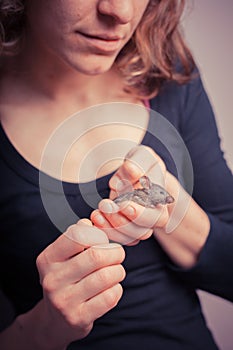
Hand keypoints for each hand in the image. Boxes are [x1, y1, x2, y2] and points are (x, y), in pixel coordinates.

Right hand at [35, 219, 124, 347]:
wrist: (56, 319)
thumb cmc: (66, 279)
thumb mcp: (64, 257)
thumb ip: (78, 237)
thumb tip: (92, 222)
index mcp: (48, 259)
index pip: (78, 235)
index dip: (98, 235)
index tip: (102, 240)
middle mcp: (52, 279)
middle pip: (97, 256)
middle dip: (115, 252)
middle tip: (117, 254)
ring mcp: (64, 301)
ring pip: (106, 276)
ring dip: (118, 271)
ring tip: (115, 271)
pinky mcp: (78, 318)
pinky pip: (110, 297)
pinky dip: (117, 289)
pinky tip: (111, 288)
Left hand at [91, 145, 173, 245]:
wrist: (135, 174)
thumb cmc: (141, 163)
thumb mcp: (141, 155)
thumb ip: (139, 162)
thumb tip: (133, 171)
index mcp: (161, 199)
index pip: (156, 215)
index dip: (139, 213)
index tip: (123, 204)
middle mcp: (154, 216)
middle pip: (144, 231)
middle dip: (122, 222)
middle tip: (105, 205)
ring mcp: (140, 225)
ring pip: (131, 238)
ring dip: (112, 228)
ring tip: (97, 212)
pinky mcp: (127, 229)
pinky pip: (120, 239)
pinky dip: (106, 231)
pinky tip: (96, 218)